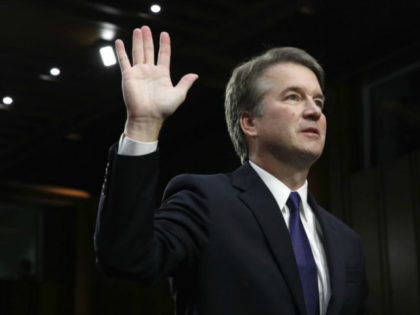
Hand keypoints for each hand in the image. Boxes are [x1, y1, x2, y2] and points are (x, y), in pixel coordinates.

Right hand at [115, 26, 198, 140]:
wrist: (148, 117)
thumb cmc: (164, 108)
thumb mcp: (179, 95)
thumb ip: (185, 83)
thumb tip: (195, 75)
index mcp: (162, 74)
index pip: (163, 55)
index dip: (164, 44)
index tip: (164, 33)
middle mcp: (150, 71)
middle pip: (149, 51)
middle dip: (148, 39)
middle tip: (146, 27)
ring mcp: (139, 72)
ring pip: (138, 53)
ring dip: (138, 41)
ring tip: (138, 30)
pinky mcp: (128, 76)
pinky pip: (124, 61)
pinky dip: (121, 51)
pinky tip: (119, 41)